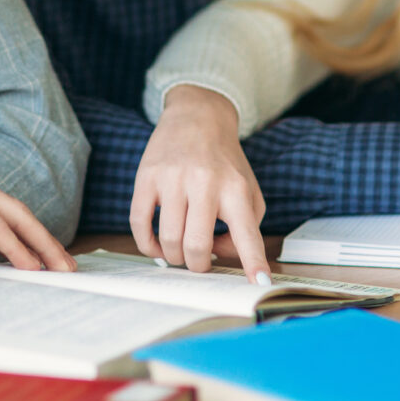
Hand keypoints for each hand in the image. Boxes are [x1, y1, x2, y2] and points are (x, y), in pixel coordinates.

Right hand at [130, 86, 269, 281]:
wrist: (198, 116)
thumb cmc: (226, 162)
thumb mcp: (248, 190)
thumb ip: (245, 227)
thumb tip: (220, 256)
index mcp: (235, 189)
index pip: (246, 235)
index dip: (253, 263)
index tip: (259, 284)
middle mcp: (204, 183)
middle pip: (196, 247)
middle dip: (197, 266)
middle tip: (198, 262)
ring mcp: (172, 179)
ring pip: (168, 241)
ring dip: (173, 257)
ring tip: (179, 251)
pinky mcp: (146, 177)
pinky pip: (139, 225)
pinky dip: (148, 245)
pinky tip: (157, 245)